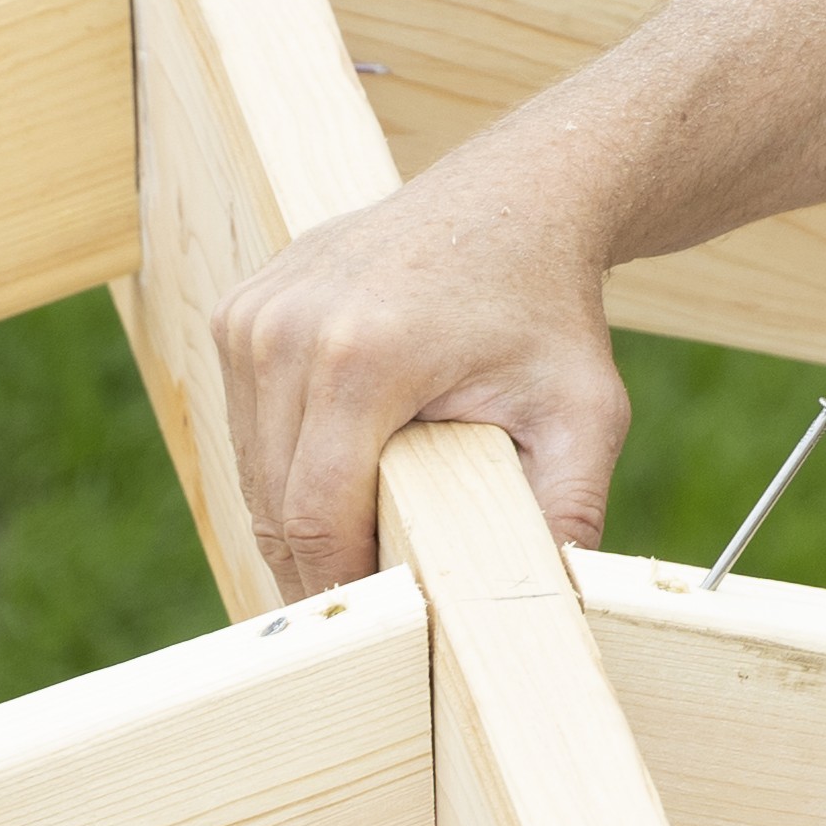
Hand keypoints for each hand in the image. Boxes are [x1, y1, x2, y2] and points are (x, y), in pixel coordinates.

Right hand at [214, 149, 633, 592]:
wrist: (516, 197)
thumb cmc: (549, 309)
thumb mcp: (586, 413)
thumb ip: (571, 510)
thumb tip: (549, 605)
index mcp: (361, 358)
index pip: (315, 518)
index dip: (344, 586)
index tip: (387, 628)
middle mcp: (287, 329)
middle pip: (273, 503)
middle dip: (320, 566)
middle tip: (380, 604)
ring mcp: (253, 314)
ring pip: (251, 469)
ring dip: (295, 518)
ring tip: (365, 541)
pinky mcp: (240, 310)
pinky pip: (246, 422)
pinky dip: (285, 463)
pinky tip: (342, 472)